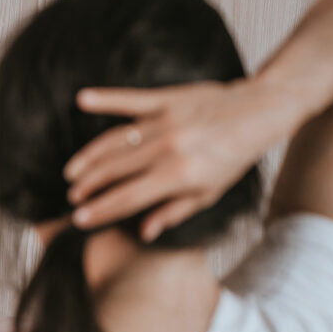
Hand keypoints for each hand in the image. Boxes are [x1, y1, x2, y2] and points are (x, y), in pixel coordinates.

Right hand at [63, 79, 288, 240]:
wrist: (260, 110)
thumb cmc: (233, 157)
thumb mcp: (209, 193)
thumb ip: (173, 211)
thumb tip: (145, 233)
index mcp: (180, 175)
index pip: (129, 197)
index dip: (101, 210)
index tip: (79, 219)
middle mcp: (170, 148)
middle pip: (116, 170)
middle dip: (90, 186)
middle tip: (72, 197)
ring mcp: (166, 121)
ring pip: (116, 141)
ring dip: (90, 157)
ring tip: (72, 173)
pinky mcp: (168, 98)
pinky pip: (131, 100)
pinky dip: (106, 99)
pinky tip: (83, 99)